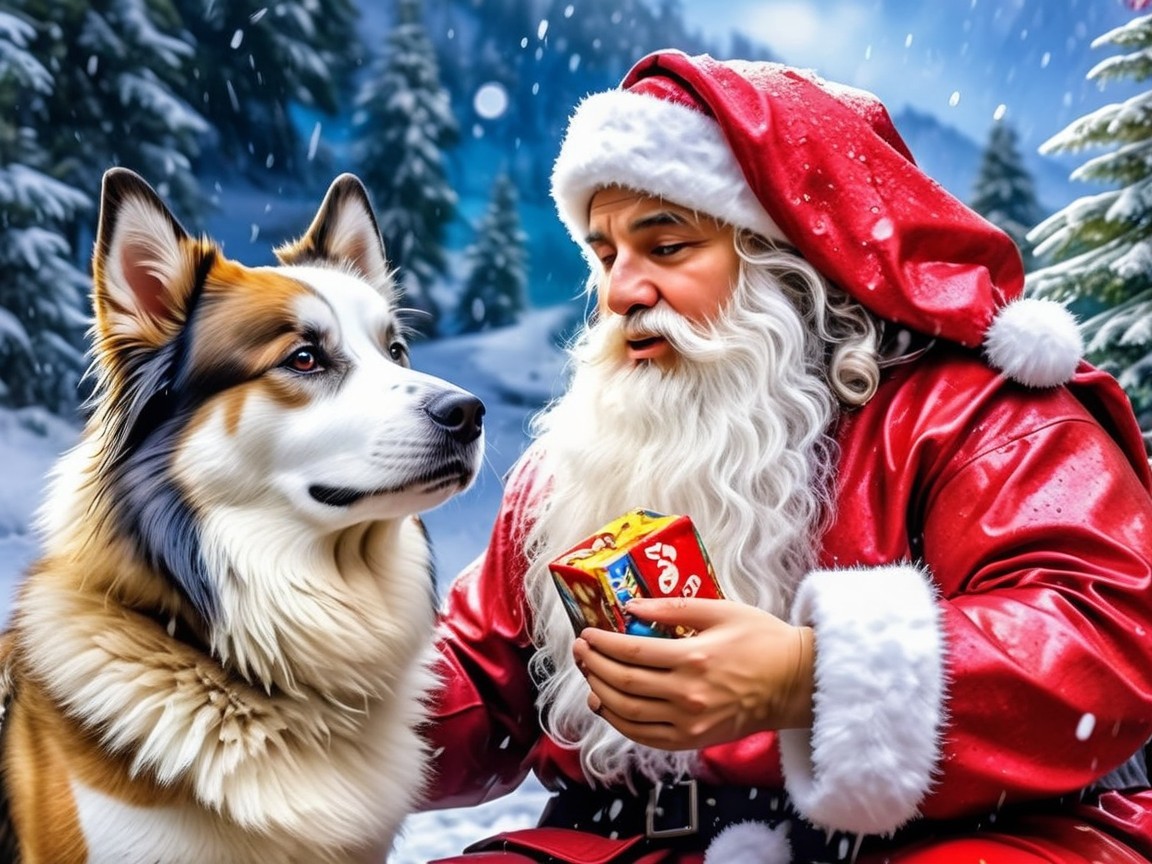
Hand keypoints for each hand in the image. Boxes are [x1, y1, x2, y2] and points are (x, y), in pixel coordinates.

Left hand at [572, 597, 813, 750]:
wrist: (796, 684)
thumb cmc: (763, 640)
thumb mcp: (721, 611)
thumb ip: (673, 608)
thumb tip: (631, 607)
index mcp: (694, 658)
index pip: (631, 652)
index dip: (602, 643)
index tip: (587, 633)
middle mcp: (688, 694)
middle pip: (624, 683)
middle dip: (593, 665)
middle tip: (580, 649)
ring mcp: (689, 722)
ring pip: (628, 713)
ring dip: (600, 693)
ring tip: (587, 674)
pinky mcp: (694, 740)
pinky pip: (645, 736)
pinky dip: (619, 723)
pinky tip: (606, 706)